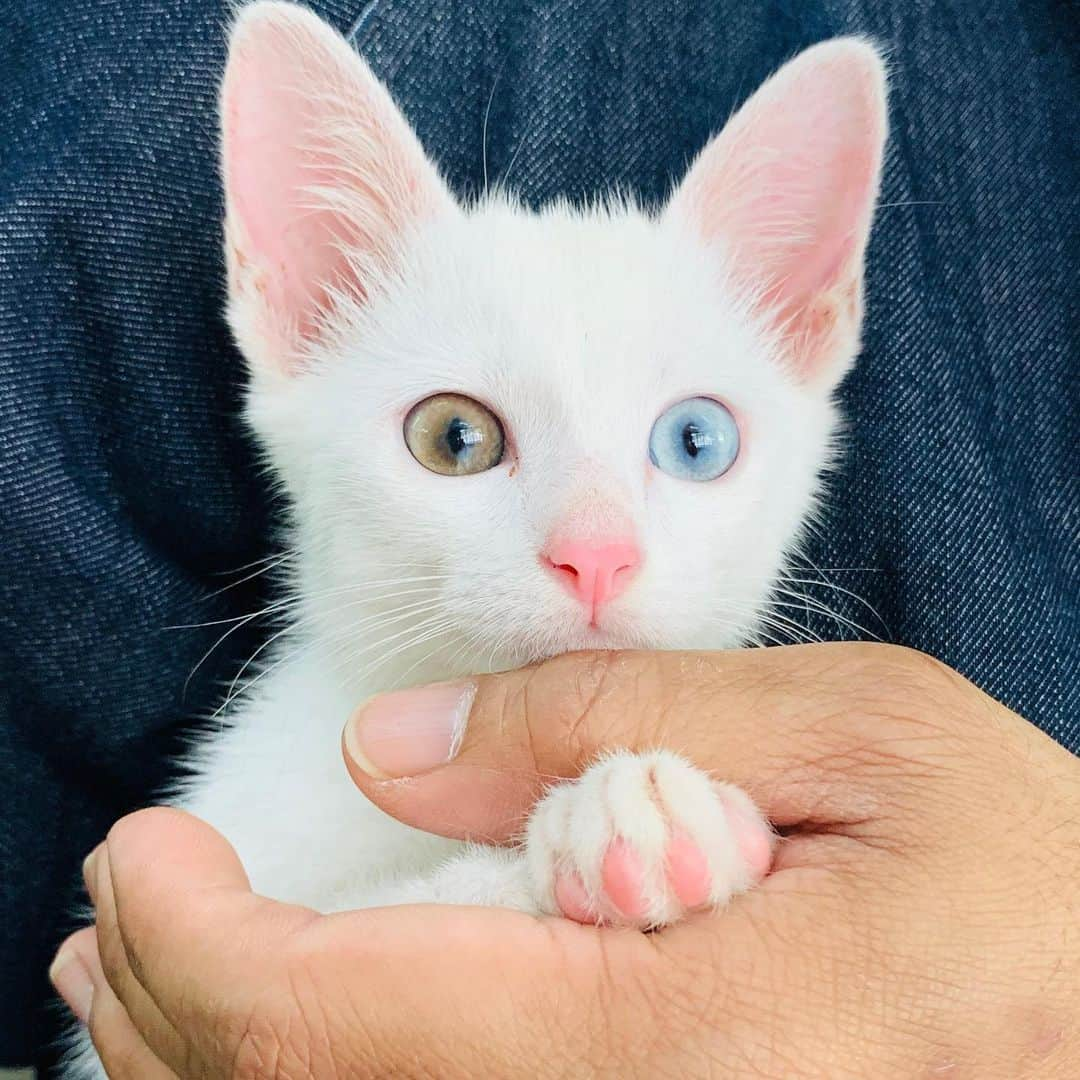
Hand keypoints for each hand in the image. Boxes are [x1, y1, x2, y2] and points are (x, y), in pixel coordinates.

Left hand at [53, 644, 1078, 1076]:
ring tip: (148, 975)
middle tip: (119, 903)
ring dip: (215, 1069)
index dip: (197, 939)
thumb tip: (403, 750)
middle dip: (171, 1011)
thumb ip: (619, 726)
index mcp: (682, 1043)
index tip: (144, 847)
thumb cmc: (1033, 874)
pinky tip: (294, 1039)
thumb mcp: (853, 735)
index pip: (337, 1027)